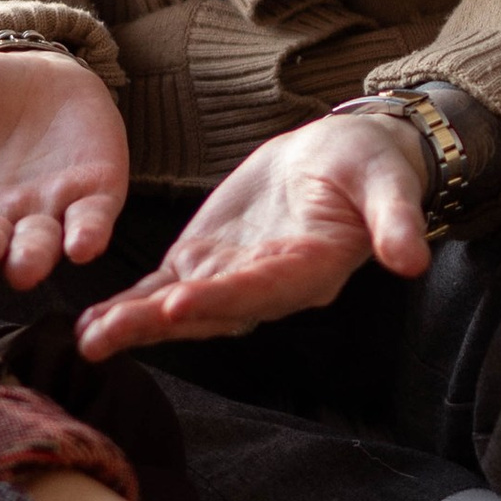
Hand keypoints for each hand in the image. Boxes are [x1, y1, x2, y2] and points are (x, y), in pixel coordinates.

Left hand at [73, 111, 429, 361]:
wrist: (345, 161)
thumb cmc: (371, 170)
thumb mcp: (388, 185)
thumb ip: (396, 221)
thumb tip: (412, 258)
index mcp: (312, 267)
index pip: (263, 287)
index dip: (222, 296)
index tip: (179, 302)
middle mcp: (268, 286)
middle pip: (212, 309)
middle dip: (159, 323)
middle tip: (108, 336)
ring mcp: (233, 277)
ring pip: (180, 306)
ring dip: (135, 323)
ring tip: (87, 339)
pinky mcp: (207, 261)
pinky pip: (165, 288)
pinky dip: (131, 304)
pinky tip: (93, 323)